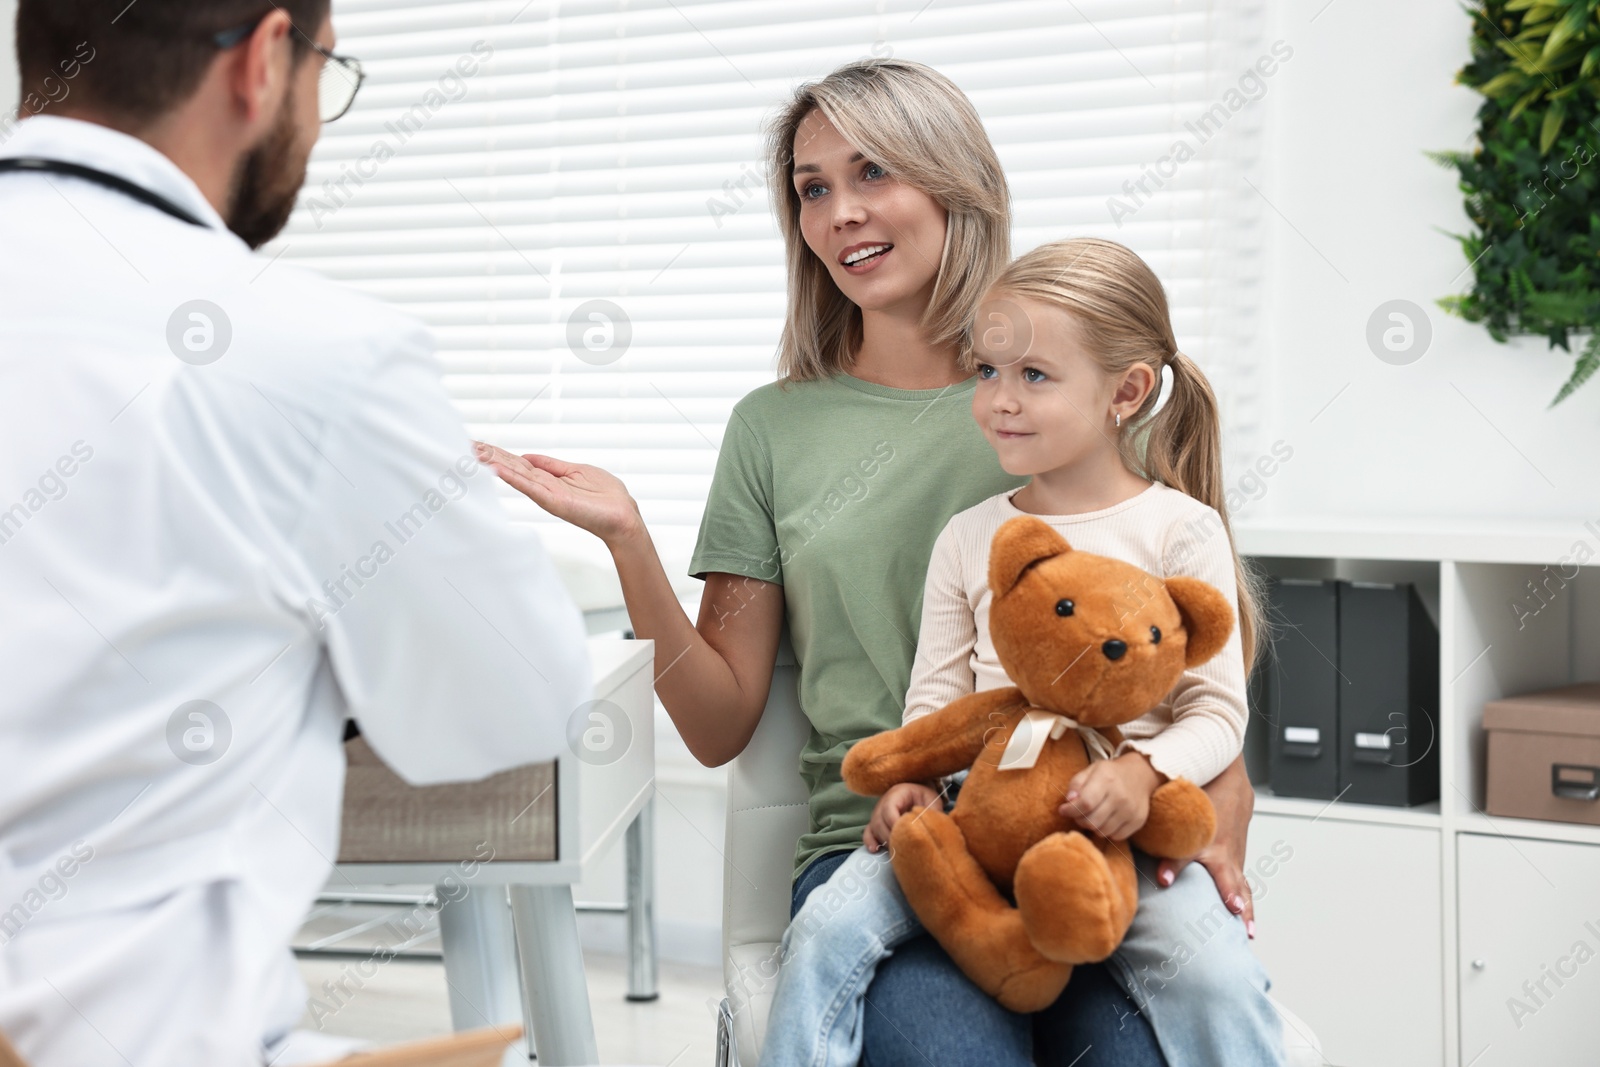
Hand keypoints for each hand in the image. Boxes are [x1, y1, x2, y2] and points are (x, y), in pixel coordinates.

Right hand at [475, 442, 643, 546]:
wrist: (622, 515)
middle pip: (510, 468)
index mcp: (547, 478)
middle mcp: (542, 487)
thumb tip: (527, 456)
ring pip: (515, 475)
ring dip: (493, 464)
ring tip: (472, 453)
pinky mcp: (553, 501)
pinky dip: (512, 477)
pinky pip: (529, 486)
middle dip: (488, 456)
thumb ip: (550, 465)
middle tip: (463, 445)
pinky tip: (496, 469)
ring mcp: (546, 494)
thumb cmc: (605, 496)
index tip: (477, 444)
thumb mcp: (575, 471)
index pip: (516, 462)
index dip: (497, 453)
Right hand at [864, 782, 940, 853]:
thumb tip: (931, 827)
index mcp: (896, 793)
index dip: (894, 823)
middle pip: (879, 820)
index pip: (888, 808)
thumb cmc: (925, 796)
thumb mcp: (932, 800)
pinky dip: (870, 841)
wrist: (918, 793)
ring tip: (896, 851)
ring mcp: (877, 812)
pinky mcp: (876, 822)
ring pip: (874, 828)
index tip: (905, 836)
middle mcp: (883, 802)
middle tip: (902, 848)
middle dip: (889, 836)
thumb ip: (932, 812)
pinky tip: (874, 849)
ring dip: (883, 841)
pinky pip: (868, 832)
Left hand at [1058, 752, 1163, 841]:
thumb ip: (1076, 784)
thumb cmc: (1110, 773)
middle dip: (1079, 820)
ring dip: (1093, 826)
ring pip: (1102, 831)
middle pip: (1092, 821)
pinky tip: (1106, 820)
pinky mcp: (1138, 821)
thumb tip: (1068, 802)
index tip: (1063, 810)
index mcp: (1106, 780)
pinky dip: (1107, 831)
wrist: (1140, 774)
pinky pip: (1116, 836)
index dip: (1070, 810)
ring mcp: (1131, 810)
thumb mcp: (1090, 770)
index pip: (1085, 803)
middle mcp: (1120, 796)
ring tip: (1092, 816)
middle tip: (1078, 814)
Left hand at [1154, 754, 1255, 937]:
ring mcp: (1233, 853)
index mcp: (1201, 833)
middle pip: (1226, 874)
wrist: (1229, 777)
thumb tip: (1125, 836)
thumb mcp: (1176, 805)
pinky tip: (1246, 921)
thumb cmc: (1198, 793)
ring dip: (1245, 907)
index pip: (1183, 851)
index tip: (1162, 880)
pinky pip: (1243, 882)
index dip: (1171, 864)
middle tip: (1232, 911)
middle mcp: (1221, 847)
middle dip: (1230, 894)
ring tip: (1248, 930)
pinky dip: (1246, 901)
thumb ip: (1156, 824)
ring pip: (1241, 884)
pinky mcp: (1237, 857)